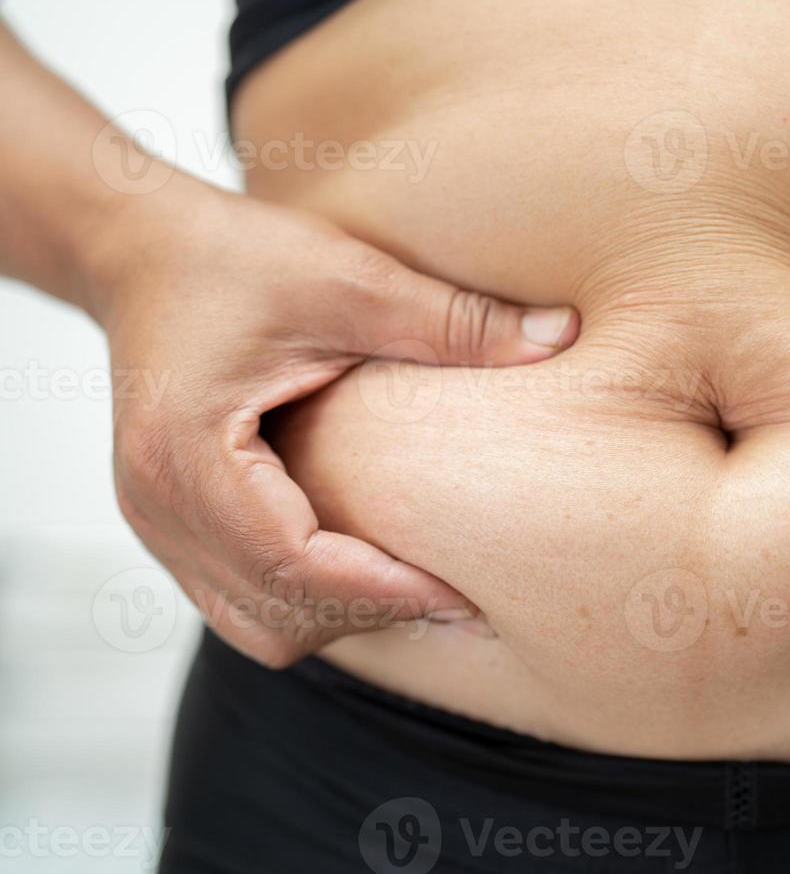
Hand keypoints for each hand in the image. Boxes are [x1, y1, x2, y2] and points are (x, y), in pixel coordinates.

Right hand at [91, 185, 578, 666]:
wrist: (140, 250)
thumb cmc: (234, 256)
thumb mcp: (353, 278)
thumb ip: (455, 319)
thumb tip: (565, 335)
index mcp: (188, 453)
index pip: (295, 565)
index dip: (387, 589)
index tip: (464, 591)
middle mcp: (158, 505)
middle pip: (275, 612)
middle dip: (372, 611)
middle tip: (462, 596)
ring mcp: (156, 523)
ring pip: (255, 623)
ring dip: (339, 614)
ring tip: (422, 583)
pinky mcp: (172, 524)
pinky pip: (242, 599)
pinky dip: (307, 598)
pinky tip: (370, 561)